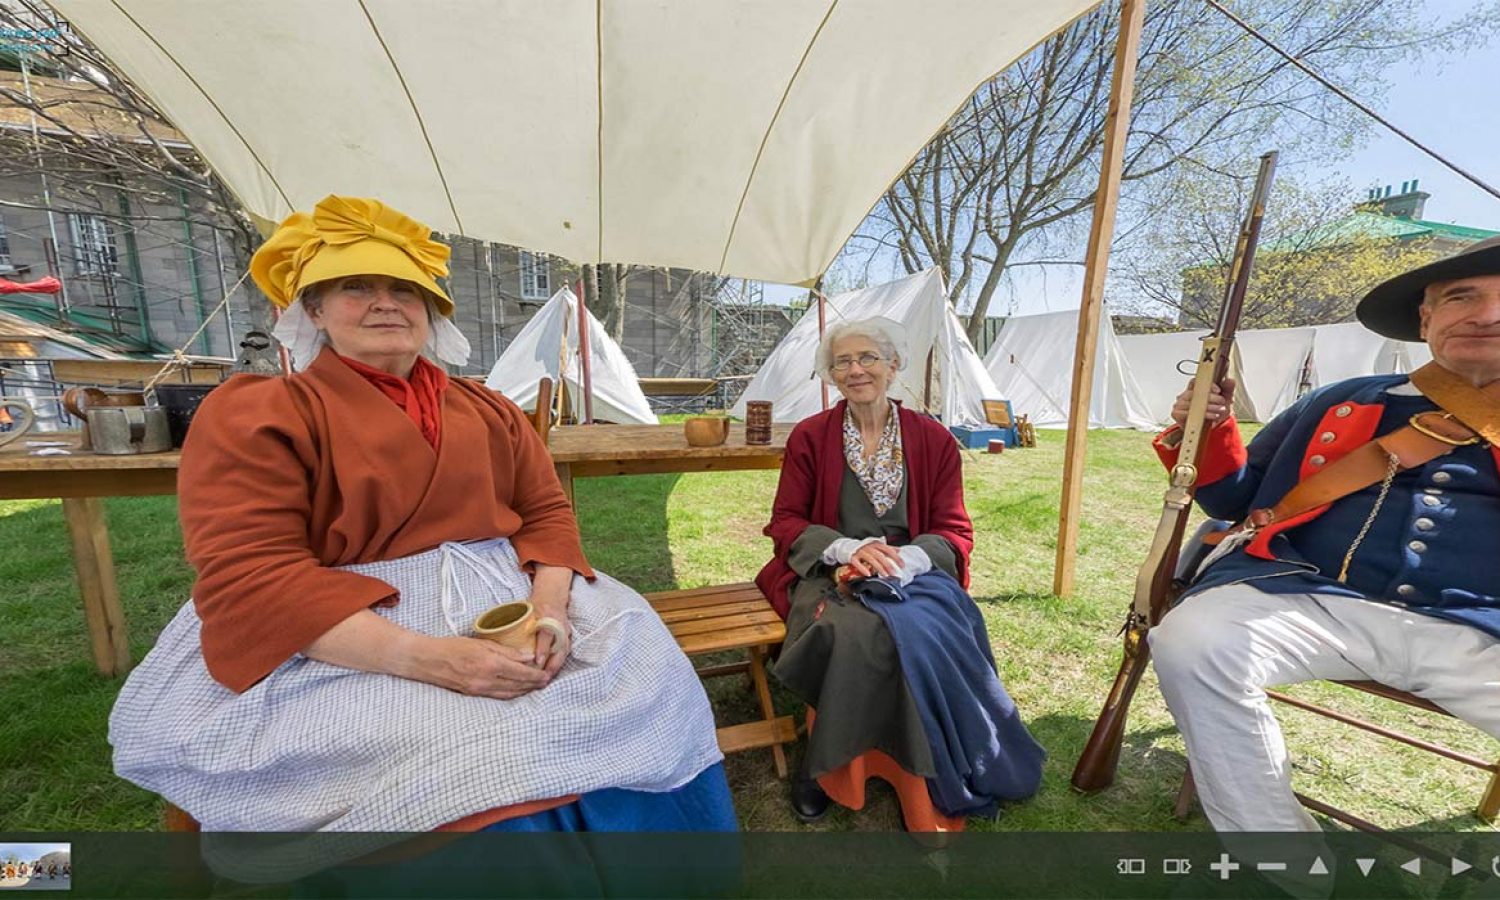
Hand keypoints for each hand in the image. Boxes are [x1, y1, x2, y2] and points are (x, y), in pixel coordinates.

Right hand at [402, 634, 551, 699]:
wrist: (428, 660)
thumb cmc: (453, 646)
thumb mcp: (482, 642)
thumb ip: (507, 651)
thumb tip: (529, 656)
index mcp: (491, 664)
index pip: (521, 673)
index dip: (536, 675)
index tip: (547, 673)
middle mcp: (487, 680)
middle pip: (518, 686)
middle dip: (534, 684)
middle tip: (546, 681)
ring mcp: (480, 690)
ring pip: (510, 694)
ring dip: (525, 691)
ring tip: (536, 686)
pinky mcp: (474, 694)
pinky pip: (499, 696)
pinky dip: (512, 693)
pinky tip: (518, 690)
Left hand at [528, 565, 573, 675]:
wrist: (552, 597)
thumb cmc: (535, 606)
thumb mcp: (525, 611)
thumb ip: (517, 624)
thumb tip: (500, 641)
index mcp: (548, 615)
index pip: (546, 635)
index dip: (542, 650)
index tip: (537, 662)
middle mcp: (559, 624)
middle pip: (559, 648)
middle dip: (551, 664)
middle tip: (542, 678)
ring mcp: (566, 632)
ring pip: (563, 653)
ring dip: (554, 667)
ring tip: (544, 680)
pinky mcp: (567, 639)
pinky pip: (563, 655)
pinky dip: (557, 665)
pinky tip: (548, 674)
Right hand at [848, 539, 903, 578]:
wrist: (847, 547)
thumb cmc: (864, 548)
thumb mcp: (876, 546)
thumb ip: (887, 548)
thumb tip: (899, 550)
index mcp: (875, 544)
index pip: (888, 550)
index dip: (896, 557)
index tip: (902, 565)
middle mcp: (868, 547)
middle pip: (880, 556)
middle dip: (888, 565)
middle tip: (894, 573)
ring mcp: (860, 552)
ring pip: (871, 559)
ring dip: (878, 568)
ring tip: (884, 575)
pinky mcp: (852, 557)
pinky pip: (858, 563)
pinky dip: (863, 569)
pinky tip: (868, 574)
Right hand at [1170, 376, 1235, 427]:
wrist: (1212, 429)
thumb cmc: (1216, 411)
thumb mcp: (1225, 399)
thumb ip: (1228, 388)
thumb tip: (1231, 380)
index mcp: (1193, 389)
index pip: (1195, 381)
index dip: (1206, 384)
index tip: (1218, 390)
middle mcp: (1184, 395)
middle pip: (1195, 392)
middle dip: (1210, 397)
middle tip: (1222, 401)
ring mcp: (1179, 404)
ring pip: (1192, 403)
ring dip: (1208, 407)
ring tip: (1219, 410)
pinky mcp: (1176, 413)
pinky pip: (1188, 413)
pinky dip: (1202, 415)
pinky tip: (1212, 416)